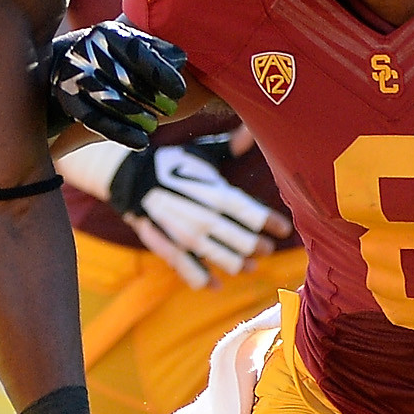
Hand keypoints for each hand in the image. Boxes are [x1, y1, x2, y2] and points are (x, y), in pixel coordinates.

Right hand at [44, 19, 187, 148]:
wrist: (66, 64)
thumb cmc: (112, 54)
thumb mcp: (131, 44)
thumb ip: (157, 50)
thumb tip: (181, 59)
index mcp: (107, 33)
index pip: (136, 52)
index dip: (160, 73)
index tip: (180, 91)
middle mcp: (87, 51)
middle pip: (122, 77)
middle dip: (150, 96)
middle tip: (172, 109)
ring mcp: (74, 77)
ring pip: (107, 100)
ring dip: (135, 115)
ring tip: (154, 125)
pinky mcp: (69, 101)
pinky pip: (95, 120)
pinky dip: (120, 132)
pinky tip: (141, 142)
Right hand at [119, 144, 289, 287]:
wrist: (129, 177)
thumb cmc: (172, 163)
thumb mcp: (202, 153)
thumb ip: (231, 146)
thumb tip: (253, 128)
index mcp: (217, 194)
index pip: (253, 215)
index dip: (271, 223)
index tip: (284, 229)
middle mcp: (205, 219)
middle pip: (243, 242)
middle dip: (259, 247)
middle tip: (266, 248)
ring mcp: (187, 238)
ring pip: (223, 260)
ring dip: (239, 265)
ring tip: (249, 266)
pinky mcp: (170, 249)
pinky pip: (191, 272)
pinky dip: (205, 281)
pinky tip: (216, 285)